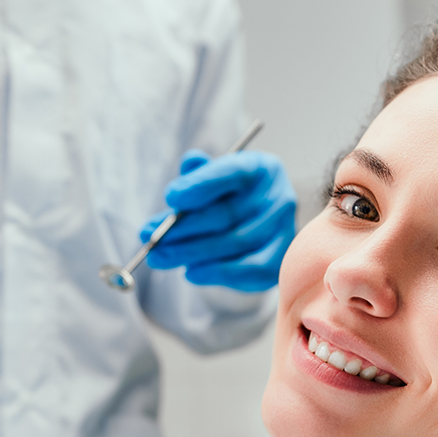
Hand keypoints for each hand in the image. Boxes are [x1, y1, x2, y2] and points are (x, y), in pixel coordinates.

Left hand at [140, 149, 295, 291]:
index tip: (170, 198)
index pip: (231, 172)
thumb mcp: (214, 181)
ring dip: (193, 253)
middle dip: (185, 228)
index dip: (200, 185)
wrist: (260, 228)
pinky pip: (250, 269)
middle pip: (228, 214)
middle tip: (152, 239)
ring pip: (235, 243)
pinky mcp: (281, 259)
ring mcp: (285, 230)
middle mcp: (279, 197)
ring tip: (161, 257)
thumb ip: (200, 174)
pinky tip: (191, 273)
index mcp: (260, 168)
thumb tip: (190, 163)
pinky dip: (219, 273)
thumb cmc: (229, 200)